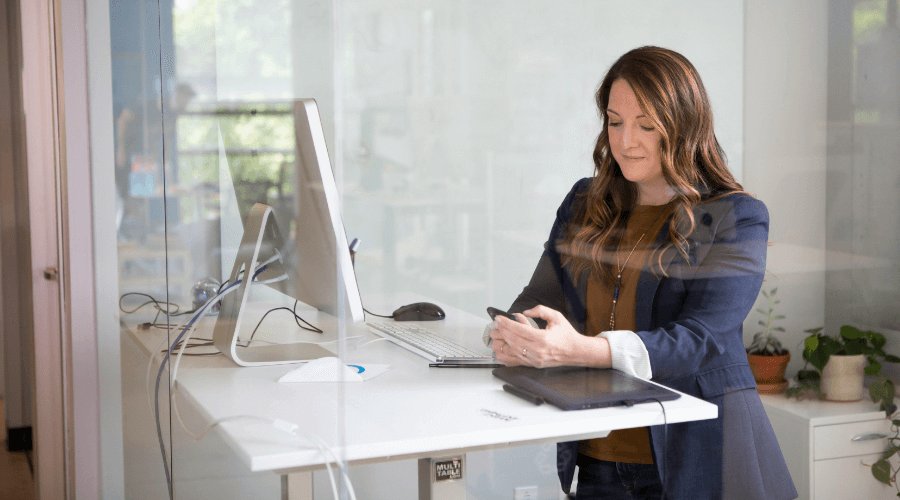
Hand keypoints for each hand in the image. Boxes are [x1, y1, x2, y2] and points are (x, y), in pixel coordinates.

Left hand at [490, 305, 608, 367]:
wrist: (576, 351)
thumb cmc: (566, 334)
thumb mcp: (556, 316)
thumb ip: (540, 310)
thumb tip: (525, 312)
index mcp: (543, 338)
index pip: (519, 330)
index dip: (506, 323)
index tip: (499, 319)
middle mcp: (538, 350)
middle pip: (513, 340)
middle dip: (502, 331)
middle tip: (495, 325)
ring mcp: (535, 359)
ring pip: (513, 350)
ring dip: (503, 342)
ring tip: (497, 334)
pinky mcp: (534, 364)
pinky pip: (517, 360)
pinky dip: (507, 354)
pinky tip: (502, 348)